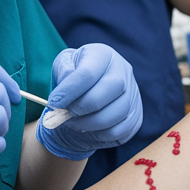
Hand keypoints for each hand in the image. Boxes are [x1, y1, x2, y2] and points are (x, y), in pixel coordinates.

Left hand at [37, 44, 141, 160]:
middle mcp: (123, 71)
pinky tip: (87, 129)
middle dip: (81, 106)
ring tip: (72, 122)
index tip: (53, 103)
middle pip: (107, 91)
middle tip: (64, 114)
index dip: (69, 90)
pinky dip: (99, 135)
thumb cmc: (74, 78)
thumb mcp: (64, 66)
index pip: (88, 73)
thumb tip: (66, 85)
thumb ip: (63, 70)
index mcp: (104, 55)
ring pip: (113, 114)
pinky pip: (119, 131)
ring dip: (87, 123)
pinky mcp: (136, 116)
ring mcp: (133, 94)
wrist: (90, 93)